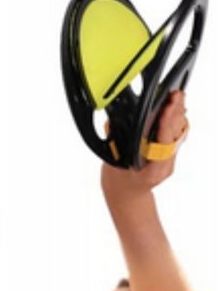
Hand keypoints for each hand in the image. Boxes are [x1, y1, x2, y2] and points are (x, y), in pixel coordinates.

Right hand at [101, 89, 187, 204]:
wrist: (128, 194)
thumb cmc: (120, 182)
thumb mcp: (114, 165)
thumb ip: (115, 145)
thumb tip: (112, 123)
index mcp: (153, 170)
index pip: (162, 144)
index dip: (165, 126)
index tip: (166, 110)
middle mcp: (165, 163)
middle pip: (174, 135)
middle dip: (175, 114)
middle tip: (175, 96)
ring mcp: (169, 157)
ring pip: (178, 133)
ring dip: (178, 114)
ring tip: (177, 97)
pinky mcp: (169, 151)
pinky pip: (176, 133)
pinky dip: (177, 119)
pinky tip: (177, 106)